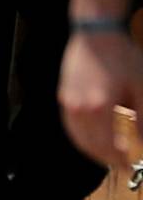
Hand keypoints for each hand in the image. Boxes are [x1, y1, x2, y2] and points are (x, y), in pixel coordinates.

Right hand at [60, 28, 142, 167]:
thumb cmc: (122, 57)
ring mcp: (68, 102)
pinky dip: (82, 138)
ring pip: (77, 138)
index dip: (120, 160)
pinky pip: (70, 126)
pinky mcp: (64, 96)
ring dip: (93, 150)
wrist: (96, 33)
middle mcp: (79, 107)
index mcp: (100, 106)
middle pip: (90, 146)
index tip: (131, 166)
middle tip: (123, 163)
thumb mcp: (141, 87)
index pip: (108, 146)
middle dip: (107, 158)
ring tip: (110, 154)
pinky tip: (94, 138)